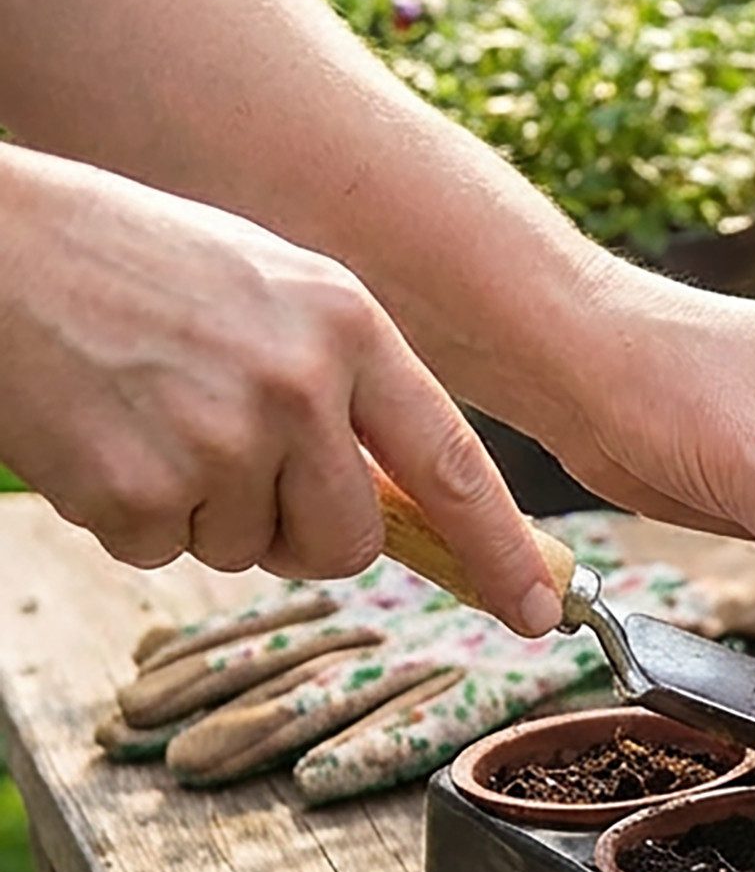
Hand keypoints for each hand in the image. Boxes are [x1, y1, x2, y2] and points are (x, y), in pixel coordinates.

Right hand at [0, 150, 562, 631]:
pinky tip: (99, 432)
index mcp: (349, 326)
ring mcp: (222, 441)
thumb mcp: (273, 291)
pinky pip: (162, 551)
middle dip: (302, 533)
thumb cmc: (132, 263)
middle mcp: (301, 385)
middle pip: (348, 540)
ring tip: (151, 414)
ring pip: (251, 551)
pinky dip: (130, 513)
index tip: (539, 608)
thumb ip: (348, 384)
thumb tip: (407, 502)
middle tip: (234, 463)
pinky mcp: (139, 491)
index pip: (454, 464)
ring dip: (205, 512)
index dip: (499, 549)